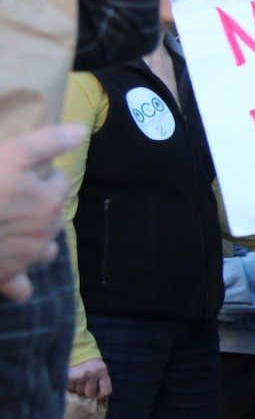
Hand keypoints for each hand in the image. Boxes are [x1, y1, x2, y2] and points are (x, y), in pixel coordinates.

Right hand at [0, 124, 85, 301]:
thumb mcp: (11, 153)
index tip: (26, 170)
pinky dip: (20, 280)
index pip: (60, 182)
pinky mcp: (6, 278)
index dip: (44, 175)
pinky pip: (22, 287)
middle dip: (41, 207)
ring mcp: (27, 258)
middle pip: (54, 217)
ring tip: (15, 230)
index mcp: (49, 201)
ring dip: (37, 241)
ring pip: (45, 251)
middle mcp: (45, 231)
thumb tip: (82, 131)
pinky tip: (9, 268)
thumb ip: (47, 142)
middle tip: (15, 197)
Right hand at [67, 358, 110, 399]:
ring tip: (78, 381)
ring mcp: (79, 376)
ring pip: (79, 393)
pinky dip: (70, 387)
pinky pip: (70, 390)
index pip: (106, 391)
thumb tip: (100, 400)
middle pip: (90, 394)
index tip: (98, 396)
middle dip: (87, 392)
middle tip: (85, 384)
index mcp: (102, 371)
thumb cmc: (90, 365)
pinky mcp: (68, 377)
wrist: (77, 351)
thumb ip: (102, 383)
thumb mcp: (100, 370)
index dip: (102, 396)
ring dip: (78, 389)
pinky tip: (72, 380)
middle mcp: (92, 373)